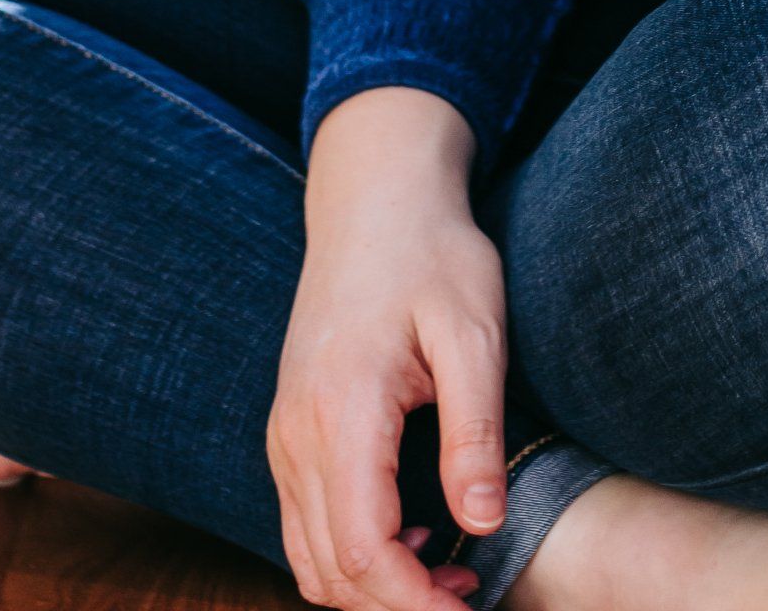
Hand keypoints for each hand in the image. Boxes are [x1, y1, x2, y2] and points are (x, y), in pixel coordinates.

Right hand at [269, 89, 502, 609]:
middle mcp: (296, 434)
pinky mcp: (290, 431)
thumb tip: (483, 524)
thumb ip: (475, 428)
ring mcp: (285, 434)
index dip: (414, 604)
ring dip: (372, 590)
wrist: (374, 198)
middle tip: (472, 599)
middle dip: (398, 607)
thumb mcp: (474, 331)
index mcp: (342, 410)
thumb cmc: (433, 253)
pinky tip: (413, 537)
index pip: (365, 550)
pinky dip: (350, 556)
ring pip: (309, 558)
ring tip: (450, 578)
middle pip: (330, 571)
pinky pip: (305, 524)